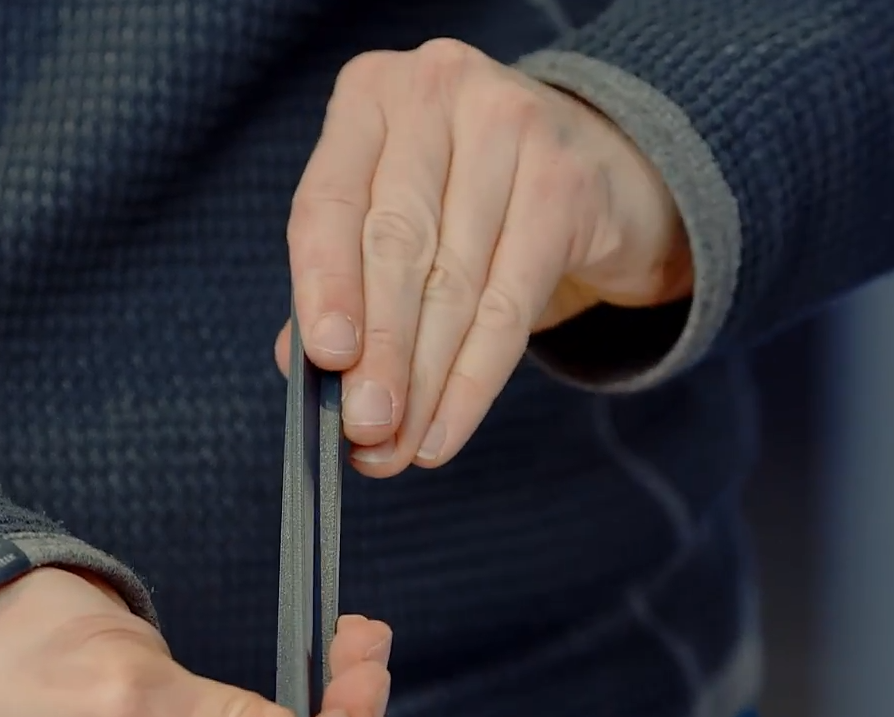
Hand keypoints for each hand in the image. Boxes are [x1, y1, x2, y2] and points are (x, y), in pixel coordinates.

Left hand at [278, 38, 692, 475]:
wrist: (594, 161)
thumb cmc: (461, 194)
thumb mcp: (392, 215)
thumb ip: (338, 281)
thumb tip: (299, 367)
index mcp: (370, 97)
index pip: (330, 202)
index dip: (324, 285)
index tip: (324, 359)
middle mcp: (438, 93)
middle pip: (398, 245)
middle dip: (379, 351)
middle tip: (364, 428)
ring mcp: (513, 126)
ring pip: (456, 284)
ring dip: (423, 382)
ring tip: (397, 447)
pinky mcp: (569, 181)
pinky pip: (512, 304)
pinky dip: (474, 381)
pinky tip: (445, 430)